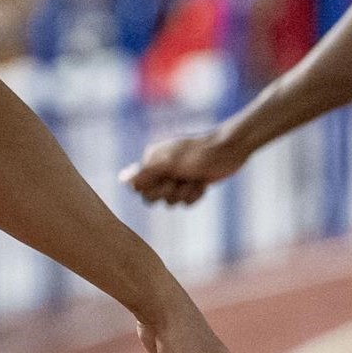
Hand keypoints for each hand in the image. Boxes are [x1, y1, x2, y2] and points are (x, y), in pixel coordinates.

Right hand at [120, 132, 243, 205]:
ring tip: (195, 178)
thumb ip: (144, 172)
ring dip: (185, 193)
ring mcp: (176, 177)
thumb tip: (122, 180)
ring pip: (170, 201)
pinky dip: (195, 194)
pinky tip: (203, 182)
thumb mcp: (169, 163)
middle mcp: (161, 169)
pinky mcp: (190, 184)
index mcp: (151, 160)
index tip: (166, 178)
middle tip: (181, 179)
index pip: (138, 186)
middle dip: (169, 192)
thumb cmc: (198, 153)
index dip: (151, 188)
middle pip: (152, 197)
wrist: (229, 150)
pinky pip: (185, 202)